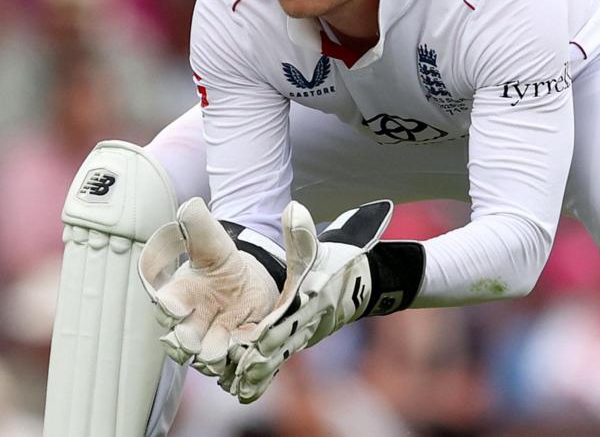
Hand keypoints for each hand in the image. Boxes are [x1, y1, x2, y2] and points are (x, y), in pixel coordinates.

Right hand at [138, 198, 280, 377]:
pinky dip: (244, 370)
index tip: (173, 306)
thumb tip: (189, 206)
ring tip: (231, 348)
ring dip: (219, 357)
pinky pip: (236, 372)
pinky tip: (252, 361)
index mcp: (180, 296)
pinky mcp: (235, 357)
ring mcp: (213, 344)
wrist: (248, 286)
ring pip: (210, 360)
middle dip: (189, 341)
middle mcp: (192, 325)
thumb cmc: (222, 264)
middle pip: (183, 341)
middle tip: (197, 341)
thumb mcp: (213, 243)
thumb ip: (199, 226)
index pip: (166, 304)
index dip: (168, 307)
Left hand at [231, 200, 395, 402]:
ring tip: (237, 385)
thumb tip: (292, 209)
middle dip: (262, 357)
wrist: (362, 285)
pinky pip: (279, 360)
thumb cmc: (337, 265)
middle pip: (282, 342)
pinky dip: (264, 374)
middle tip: (239, 371)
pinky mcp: (298, 341)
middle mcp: (307, 321)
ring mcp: (304, 334)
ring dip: (260, 371)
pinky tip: (244, 390)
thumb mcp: (319, 248)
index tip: (256, 338)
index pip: (290, 315)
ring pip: (279, 355)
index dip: (274, 328)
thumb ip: (302, 234)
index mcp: (311, 299)